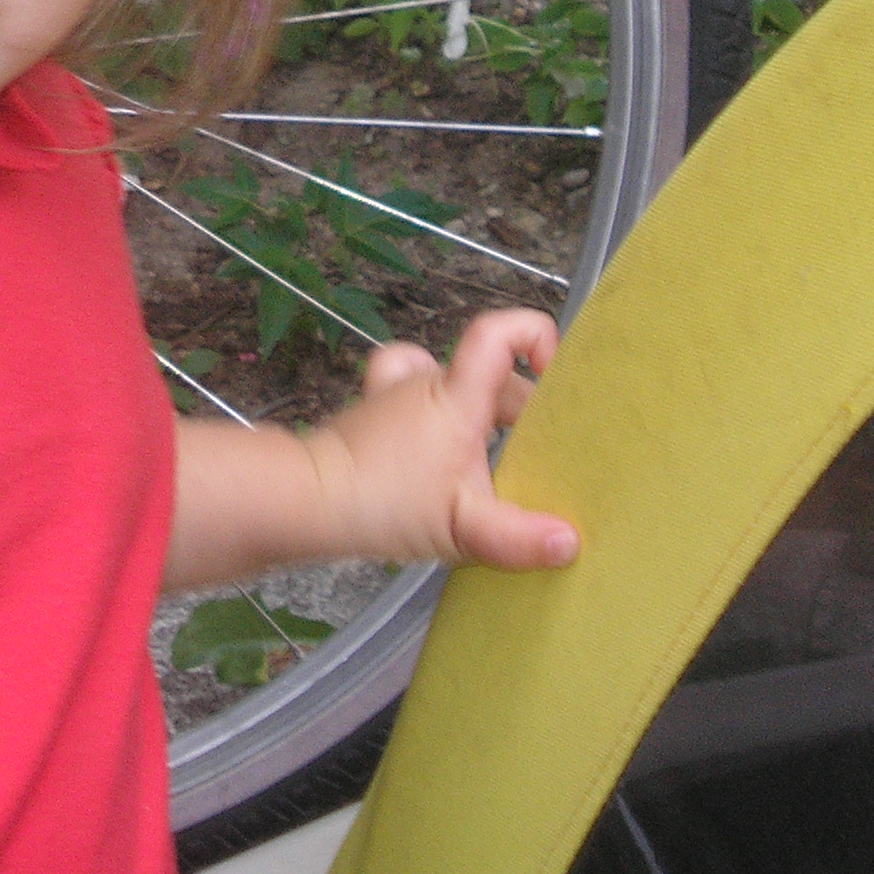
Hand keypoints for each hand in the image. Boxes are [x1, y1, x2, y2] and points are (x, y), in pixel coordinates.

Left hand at [307, 308, 578, 571]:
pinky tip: (443, 449)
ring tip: (502, 457)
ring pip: (453, 385)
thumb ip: (518, 537)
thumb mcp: (462, 526)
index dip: (535, 335)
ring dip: (482, 413)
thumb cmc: (383, 502)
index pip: (496, 332)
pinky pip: (411, 394)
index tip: (557, 374)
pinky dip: (434, 412)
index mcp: (454, 396)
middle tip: (543, 451)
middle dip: (523, 405)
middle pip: (488, 373)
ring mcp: (393, 396)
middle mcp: (424, 383)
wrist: (306, 499)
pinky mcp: (372, 416)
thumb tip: (568, 541)